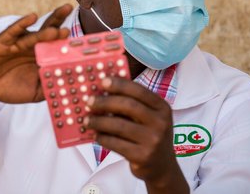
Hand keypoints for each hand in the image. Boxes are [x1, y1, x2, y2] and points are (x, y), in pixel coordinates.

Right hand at [0, 4, 72, 102]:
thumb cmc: (7, 86)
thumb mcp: (32, 92)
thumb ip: (48, 89)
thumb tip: (68, 91)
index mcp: (40, 57)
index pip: (57, 46)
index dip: (68, 42)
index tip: (84, 39)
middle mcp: (31, 46)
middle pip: (48, 31)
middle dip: (59, 21)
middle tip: (71, 8)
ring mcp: (17, 42)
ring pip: (34, 34)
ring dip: (46, 30)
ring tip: (57, 29)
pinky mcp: (2, 41)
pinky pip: (13, 31)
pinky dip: (22, 24)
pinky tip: (32, 17)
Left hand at [85, 77, 188, 192]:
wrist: (162, 167)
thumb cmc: (150, 136)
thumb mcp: (150, 117)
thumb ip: (133, 104)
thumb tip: (103, 91)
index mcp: (162, 108)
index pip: (139, 91)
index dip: (120, 85)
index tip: (103, 81)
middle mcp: (161, 123)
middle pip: (128, 106)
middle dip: (105, 102)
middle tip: (89, 101)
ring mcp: (153, 141)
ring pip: (119, 126)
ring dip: (98, 121)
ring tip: (87, 120)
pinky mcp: (142, 156)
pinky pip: (115, 143)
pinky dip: (102, 137)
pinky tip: (96, 135)